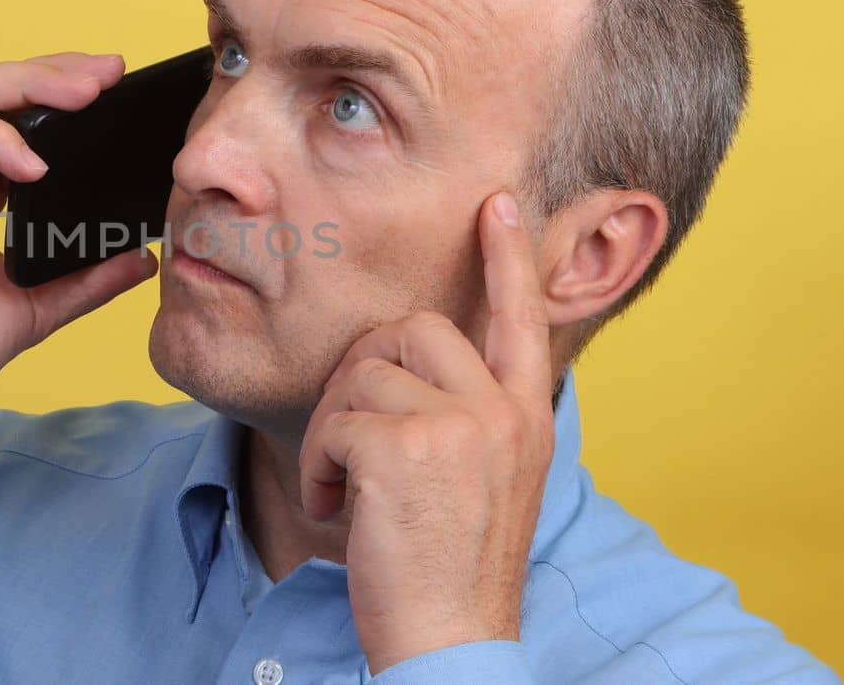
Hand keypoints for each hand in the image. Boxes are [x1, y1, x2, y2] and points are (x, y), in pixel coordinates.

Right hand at [0, 52, 159, 437]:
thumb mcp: (32, 308)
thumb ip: (85, 281)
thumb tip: (144, 260)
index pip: (16, 120)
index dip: (61, 97)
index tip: (117, 91)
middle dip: (54, 74)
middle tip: (111, 71)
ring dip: (27, 84)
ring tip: (83, 93)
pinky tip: (32, 162)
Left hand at [298, 191, 555, 673]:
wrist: (451, 643)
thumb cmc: (450, 569)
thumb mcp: (482, 480)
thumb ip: (466, 416)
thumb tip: (408, 366)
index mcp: (527, 418)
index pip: (522, 319)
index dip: (508, 258)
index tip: (497, 203)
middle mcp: (503, 413)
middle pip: (410, 329)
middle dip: (360, 375)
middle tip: (349, 441)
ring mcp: (460, 427)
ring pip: (361, 375)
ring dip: (331, 432)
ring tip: (343, 489)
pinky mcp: (405, 449)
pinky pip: (334, 421)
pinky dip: (316, 465)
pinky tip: (333, 508)